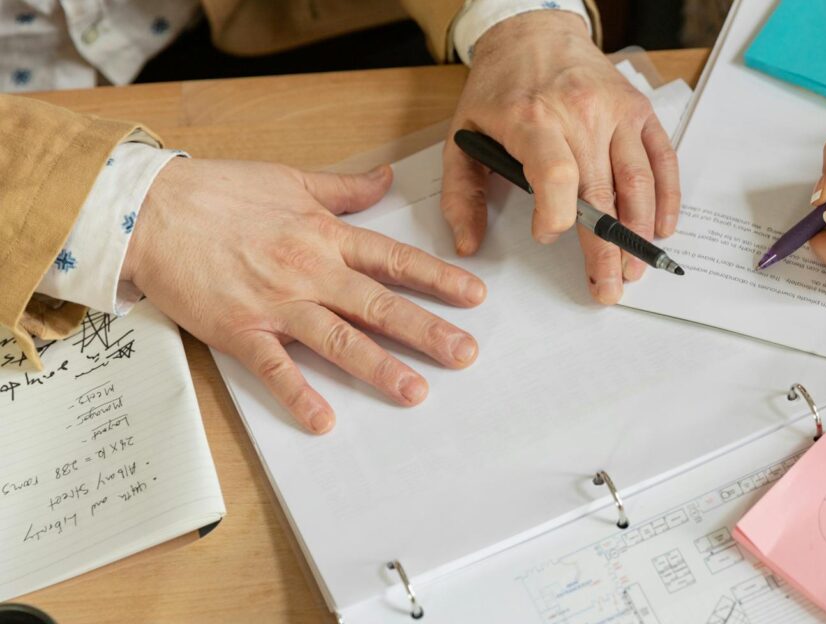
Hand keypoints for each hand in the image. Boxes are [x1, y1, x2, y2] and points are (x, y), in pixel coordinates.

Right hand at [122, 159, 486, 433]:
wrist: (147, 210)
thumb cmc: (216, 192)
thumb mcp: (290, 179)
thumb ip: (344, 188)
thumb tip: (386, 178)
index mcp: (326, 235)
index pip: (395, 259)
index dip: (439, 278)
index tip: (475, 297)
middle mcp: (310, 271)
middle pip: (380, 305)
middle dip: (427, 331)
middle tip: (465, 355)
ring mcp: (277, 303)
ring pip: (339, 339)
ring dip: (380, 367)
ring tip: (416, 392)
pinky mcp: (240, 329)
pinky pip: (276, 368)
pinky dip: (299, 394)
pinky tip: (325, 420)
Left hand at [441, 10, 679, 303]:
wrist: (534, 32)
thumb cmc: (499, 88)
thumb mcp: (462, 135)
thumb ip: (460, 193)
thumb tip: (468, 244)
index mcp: (532, 119)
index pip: (556, 175)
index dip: (557, 216)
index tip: (548, 237)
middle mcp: (580, 114)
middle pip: (601, 192)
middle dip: (605, 250)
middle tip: (607, 289)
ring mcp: (616, 112)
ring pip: (638, 182)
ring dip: (639, 233)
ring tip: (633, 270)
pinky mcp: (639, 111)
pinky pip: (662, 160)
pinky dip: (666, 199)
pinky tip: (661, 230)